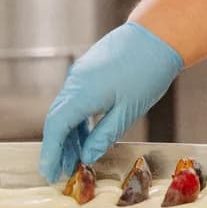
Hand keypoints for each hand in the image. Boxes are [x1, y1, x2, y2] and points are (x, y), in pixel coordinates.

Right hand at [39, 21, 184, 182]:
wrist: (157, 35)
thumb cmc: (147, 72)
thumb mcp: (127, 112)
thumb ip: (104, 135)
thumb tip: (87, 155)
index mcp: (81, 94)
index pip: (56, 128)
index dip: (50, 153)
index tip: (48, 172)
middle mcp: (75, 83)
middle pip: (57, 120)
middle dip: (57, 148)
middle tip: (60, 172)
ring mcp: (81, 74)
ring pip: (66, 109)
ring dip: (68, 135)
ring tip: (74, 159)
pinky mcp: (90, 70)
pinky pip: (75, 98)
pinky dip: (77, 119)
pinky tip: (85, 135)